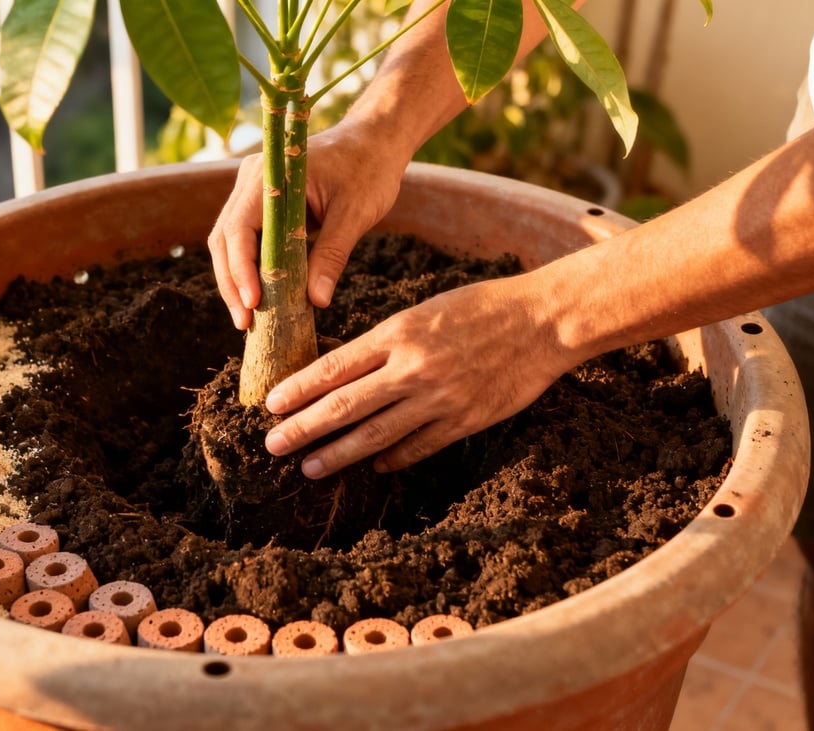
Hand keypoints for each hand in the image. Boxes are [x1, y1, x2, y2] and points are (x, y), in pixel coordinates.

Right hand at [207, 119, 408, 328]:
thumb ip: (333, 255)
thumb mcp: (355, 214)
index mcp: (271, 175)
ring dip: (234, 278)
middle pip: (224, 237)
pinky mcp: (261, 200)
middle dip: (231, 283)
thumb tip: (317, 301)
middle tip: (244, 323)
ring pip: (229, 239)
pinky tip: (258, 295)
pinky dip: (248, 266)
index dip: (241, 270)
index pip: (240, 228)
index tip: (253, 304)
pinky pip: (245, 237)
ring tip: (247, 318)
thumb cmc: (369, 169)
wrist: (375, 140)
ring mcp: (252, 188)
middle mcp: (252, 178)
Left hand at [262, 274, 581, 476]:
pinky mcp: (465, 420)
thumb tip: (343, 371)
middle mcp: (412, 368)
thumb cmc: (480, 307)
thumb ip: (386, 341)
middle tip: (272, 445)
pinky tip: (375, 467)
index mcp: (398, 333)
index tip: (270, 405)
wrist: (543, 321)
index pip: (334, 367)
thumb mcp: (424, 310)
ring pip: (375, 435)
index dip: (298, 389)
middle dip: (303, 428)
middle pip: (344, 405)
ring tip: (309, 467)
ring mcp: (439, 399)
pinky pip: (418, 446)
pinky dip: (393, 459)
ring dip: (338, 454)